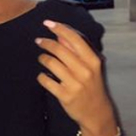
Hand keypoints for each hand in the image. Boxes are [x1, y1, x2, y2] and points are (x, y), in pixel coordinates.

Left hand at [35, 19, 115, 135]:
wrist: (96, 112)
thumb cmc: (92, 86)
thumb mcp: (91, 67)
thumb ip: (78, 51)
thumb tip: (61, 34)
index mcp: (93, 61)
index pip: (75, 39)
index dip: (59, 28)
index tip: (47, 23)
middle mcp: (85, 71)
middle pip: (60, 49)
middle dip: (46, 43)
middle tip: (39, 41)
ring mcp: (75, 84)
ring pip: (51, 63)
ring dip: (43, 58)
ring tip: (42, 58)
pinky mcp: (65, 96)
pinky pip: (46, 81)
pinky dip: (41, 77)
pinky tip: (43, 76)